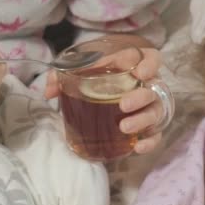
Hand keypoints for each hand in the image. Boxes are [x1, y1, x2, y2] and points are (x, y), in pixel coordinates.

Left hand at [45, 48, 164, 153]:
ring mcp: (149, 106)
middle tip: (123, 106)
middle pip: (154, 89)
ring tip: (124, 128)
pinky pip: (155, 134)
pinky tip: (137, 147)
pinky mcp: (147, 127)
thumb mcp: (78, 72)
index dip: (149, 64)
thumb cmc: (94, 78)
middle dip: (141, 98)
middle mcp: (146, 85)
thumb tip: (48, 92)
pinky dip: (150, 141)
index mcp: (133, 65)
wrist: (97, 96)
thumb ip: (61, 76)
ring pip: (156, 112)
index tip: (139, 74)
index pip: (150, 58)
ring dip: (143, 120)